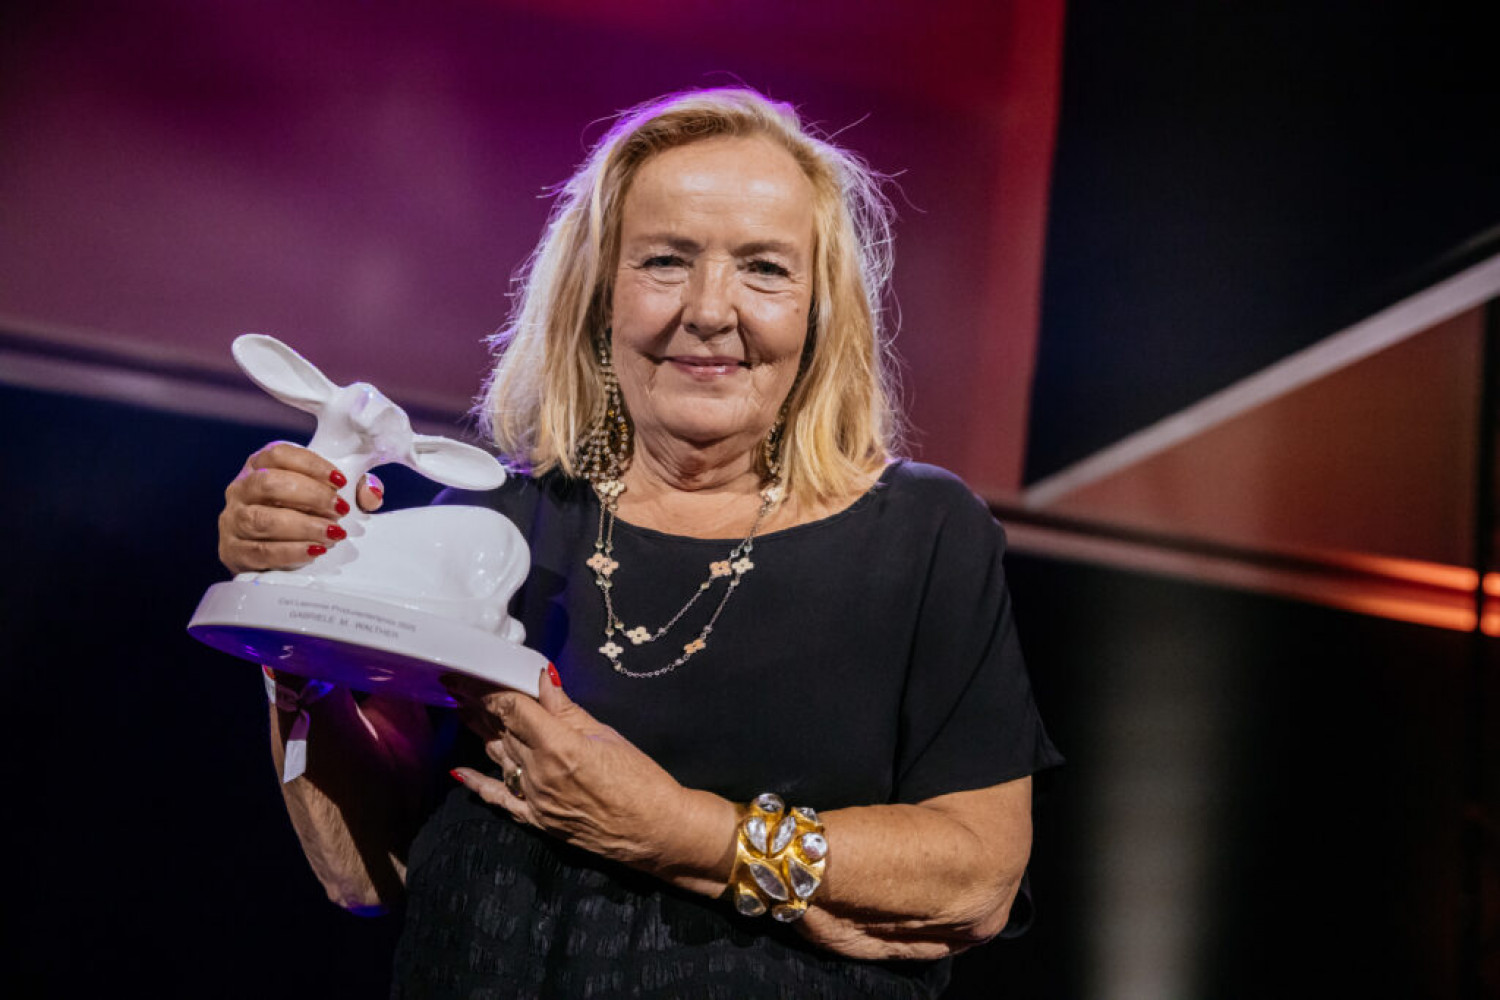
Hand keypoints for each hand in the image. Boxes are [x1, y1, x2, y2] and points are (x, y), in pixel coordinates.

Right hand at [218, 442, 384, 573]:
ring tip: (332, 533)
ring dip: (303, 526)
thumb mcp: (327, 496)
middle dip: (310, 496)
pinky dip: (290, 552)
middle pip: (269, 483)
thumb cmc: (300, 515)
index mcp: (260, 466)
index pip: (279, 454)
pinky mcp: (233, 550)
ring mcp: (233, 520)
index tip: (341, 481)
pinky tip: (314, 551)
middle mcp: (242, 489)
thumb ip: (356, 489)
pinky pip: (260, 551)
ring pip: (263, 519)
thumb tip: (372, 492)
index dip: (312, 465)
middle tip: (340, 510)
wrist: (264, 553)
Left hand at [449, 668, 703, 871]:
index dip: (491, 689)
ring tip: (461, 710)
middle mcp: (539, 773)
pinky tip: (460, 771)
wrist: (656, 830)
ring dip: (479, 732)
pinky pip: (499, 800)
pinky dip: (478, 784)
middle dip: (480, 705)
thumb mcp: (606, 734)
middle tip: (459, 685)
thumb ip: (568, 709)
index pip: (513, 709)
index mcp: (558, 745)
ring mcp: (534, 799)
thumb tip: (542, 678)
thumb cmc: (641, 779)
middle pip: (502, 730)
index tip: (474, 674)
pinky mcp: (537, 820)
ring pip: (499, 757)